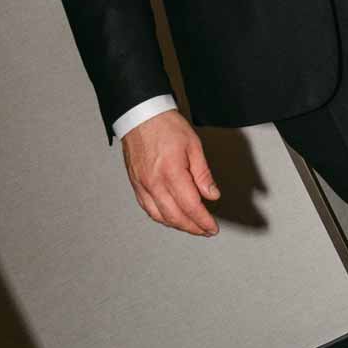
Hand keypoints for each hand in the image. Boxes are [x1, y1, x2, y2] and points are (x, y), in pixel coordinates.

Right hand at [122, 109, 220, 235]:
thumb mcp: (193, 145)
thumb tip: (212, 194)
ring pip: (160, 216)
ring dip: (177, 225)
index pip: (191, 206)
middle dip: (192, 228)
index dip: (203, 221)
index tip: (212, 228)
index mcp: (171, 173)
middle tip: (205, 230)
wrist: (141, 116)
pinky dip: (161, 218)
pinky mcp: (135, 185)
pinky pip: (148, 209)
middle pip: (175, 216)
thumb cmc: (166, 126)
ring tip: (191, 226)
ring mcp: (142, 186)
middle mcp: (154, 183)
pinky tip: (170, 218)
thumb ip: (202, 174)